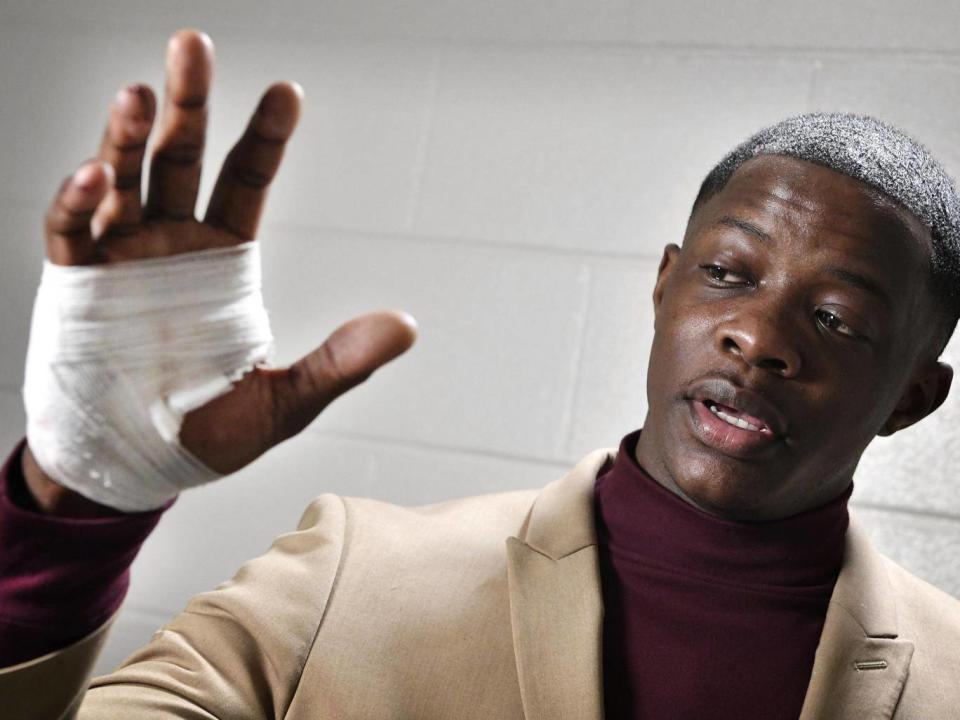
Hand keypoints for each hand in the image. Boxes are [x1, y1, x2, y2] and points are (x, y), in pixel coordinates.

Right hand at [24, 29, 416, 514]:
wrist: (139, 467)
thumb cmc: (209, 431)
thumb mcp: (287, 401)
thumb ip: (340, 362)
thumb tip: (407, 327)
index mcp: (223, 258)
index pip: (246, 180)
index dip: (264, 137)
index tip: (288, 92)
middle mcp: (171, 244)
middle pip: (180, 159)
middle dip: (188, 103)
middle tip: (195, 45)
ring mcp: (122, 259)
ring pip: (122, 180)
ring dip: (126, 138)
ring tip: (140, 94)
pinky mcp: (76, 286)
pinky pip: (72, 234)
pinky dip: (79, 203)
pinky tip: (95, 176)